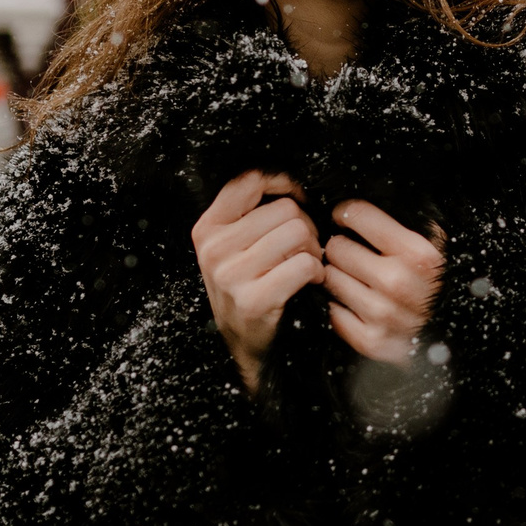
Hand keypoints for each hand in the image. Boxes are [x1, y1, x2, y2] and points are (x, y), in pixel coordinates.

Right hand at [192, 171, 322, 394]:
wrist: (244, 345)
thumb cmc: (248, 286)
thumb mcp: (234, 246)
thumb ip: (251, 212)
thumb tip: (293, 182)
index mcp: (207, 228)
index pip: (249, 180)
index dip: (283, 183)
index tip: (297, 199)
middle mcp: (214, 249)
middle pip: (285, 209)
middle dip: (305, 225)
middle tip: (303, 247)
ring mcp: (231, 275)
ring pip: (298, 233)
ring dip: (313, 249)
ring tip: (305, 264)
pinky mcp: (254, 299)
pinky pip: (305, 264)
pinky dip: (317, 273)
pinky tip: (309, 282)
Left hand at [325, 200, 444, 365]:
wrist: (452, 335)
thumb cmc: (439, 284)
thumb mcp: (435, 244)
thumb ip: (405, 223)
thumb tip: (362, 204)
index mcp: (416, 252)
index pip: (356, 214)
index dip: (347, 213)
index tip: (346, 218)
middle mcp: (397, 281)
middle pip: (336, 247)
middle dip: (341, 246)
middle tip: (351, 252)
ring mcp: (382, 313)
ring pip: (329, 277)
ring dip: (338, 275)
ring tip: (354, 277)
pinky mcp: (370, 339)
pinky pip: (332, 311)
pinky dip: (340, 306)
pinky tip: (355, 302)